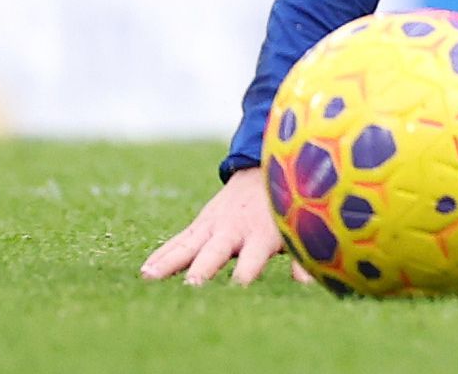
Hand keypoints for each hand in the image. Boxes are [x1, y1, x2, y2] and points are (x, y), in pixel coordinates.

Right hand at [141, 169, 306, 285]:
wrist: (263, 171)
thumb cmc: (284, 208)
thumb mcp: (295, 229)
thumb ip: (303, 256)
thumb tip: (312, 282)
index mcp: (260, 236)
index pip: (252, 259)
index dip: (245, 273)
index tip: (238, 286)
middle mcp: (233, 232)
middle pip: (215, 253)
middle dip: (203, 268)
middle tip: (191, 284)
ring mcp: (212, 228)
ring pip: (188, 247)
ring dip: (170, 263)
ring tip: (150, 278)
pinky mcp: (199, 226)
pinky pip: (177, 242)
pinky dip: (161, 255)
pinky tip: (145, 271)